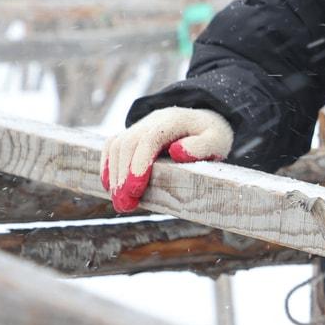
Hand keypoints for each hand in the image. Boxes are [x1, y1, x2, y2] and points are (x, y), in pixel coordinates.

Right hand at [100, 107, 232, 211]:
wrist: (204, 119)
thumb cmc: (212, 135)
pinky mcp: (133, 134)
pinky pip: (112, 146)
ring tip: (120, 203)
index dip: (138, 164)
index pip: (149, 139)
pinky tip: (110, 188)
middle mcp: (153, 120)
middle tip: (124, 205)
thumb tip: (176, 151)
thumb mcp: (217, 140)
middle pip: (127, 143)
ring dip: (113, 175)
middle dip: (122, 176)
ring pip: (116, 145)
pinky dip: (108, 166)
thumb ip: (201, 146)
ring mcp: (140, 126)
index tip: (135, 189)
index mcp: (173, 121)